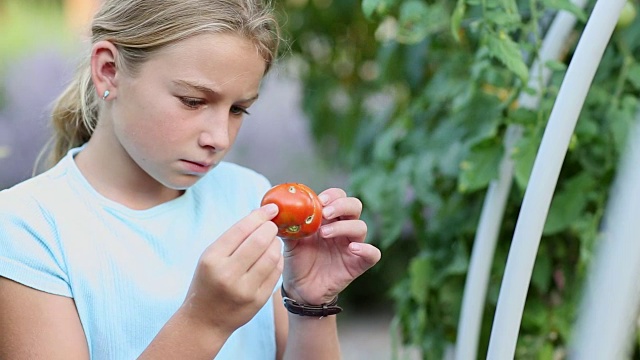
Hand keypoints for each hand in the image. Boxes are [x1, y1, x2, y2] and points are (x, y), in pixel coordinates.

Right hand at [181, 204, 283, 334]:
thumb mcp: (210, 257)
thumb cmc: (208, 282)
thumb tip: (260, 214)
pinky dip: (277, 259)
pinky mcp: (258, 300)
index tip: (271, 208)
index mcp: (212, 259)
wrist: (205, 321)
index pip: (241, 229)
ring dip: (276, 243)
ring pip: (271, 255)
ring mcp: (244, 289)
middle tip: (272, 225)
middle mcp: (227, 274)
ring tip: (272, 240)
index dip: (260, 215)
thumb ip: (233, 238)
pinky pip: (276, 272)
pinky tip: (273, 256)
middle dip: (270, 228)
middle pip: (260, 241)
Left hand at [281, 188, 380, 304]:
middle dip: (341, 205)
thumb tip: (277, 211)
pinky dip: (366, 249)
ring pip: (361, 227)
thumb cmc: (297, 260)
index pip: (339, 196)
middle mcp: (343, 228)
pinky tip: (352, 248)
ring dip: (344, 226)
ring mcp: (352, 245)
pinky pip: (373, 254)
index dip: (332, 195)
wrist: (300, 289)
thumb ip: (288, 225)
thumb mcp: (290, 241)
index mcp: (329, 218)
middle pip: (354, 206)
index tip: (319, 200)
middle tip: (325, 212)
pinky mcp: (358, 263)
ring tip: (325, 234)